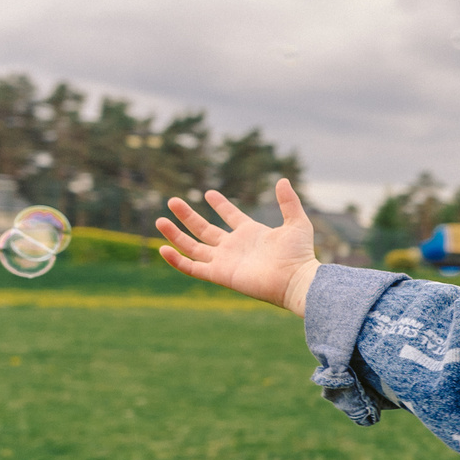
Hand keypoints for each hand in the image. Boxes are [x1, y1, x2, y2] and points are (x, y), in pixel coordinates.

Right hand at [156, 178, 320, 314]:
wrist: (296, 280)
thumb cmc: (299, 255)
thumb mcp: (297, 222)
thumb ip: (289, 201)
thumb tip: (283, 180)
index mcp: (251, 233)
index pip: (231, 216)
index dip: (221, 205)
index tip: (209, 193)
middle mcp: (235, 247)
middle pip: (204, 230)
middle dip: (188, 216)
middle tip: (172, 201)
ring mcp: (225, 261)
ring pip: (193, 247)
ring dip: (176, 234)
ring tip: (160, 220)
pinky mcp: (219, 275)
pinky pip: (193, 267)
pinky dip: (177, 260)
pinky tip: (164, 248)